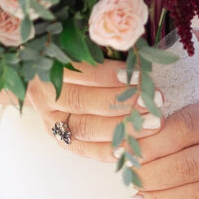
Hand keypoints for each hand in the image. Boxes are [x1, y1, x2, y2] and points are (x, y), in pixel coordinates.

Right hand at [26, 60, 157, 143]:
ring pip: (86, 129)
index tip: (138, 75)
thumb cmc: (78, 59)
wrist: (53, 85)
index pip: (79, 72)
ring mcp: (52, 124)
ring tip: (154, 121)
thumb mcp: (86, 48)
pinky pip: (89, 150)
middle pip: (82, 103)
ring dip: (123, 127)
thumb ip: (103, 49)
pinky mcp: (64, 144)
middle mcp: (45, 99)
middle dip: (121, 102)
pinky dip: (113, 150)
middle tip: (154, 100)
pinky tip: (137, 146)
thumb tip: (134, 48)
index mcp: (47, 68)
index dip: (108, 75)